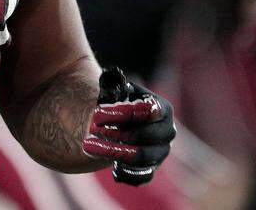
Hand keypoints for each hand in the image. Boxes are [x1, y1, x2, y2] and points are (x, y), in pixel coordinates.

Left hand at [81, 69, 174, 185]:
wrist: (115, 121)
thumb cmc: (115, 100)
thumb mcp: (114, 88)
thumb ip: (114, 83)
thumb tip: (115, 77)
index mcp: (160, 107)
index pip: (146, 111)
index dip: (121, 113)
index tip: (96, 114)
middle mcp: (166, 130)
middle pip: (146, 136)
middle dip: (117, 134)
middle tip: (91, 131)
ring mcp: (161, 151)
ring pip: (143, 157)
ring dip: (115, 153)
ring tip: (89, 147)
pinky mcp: (151, 167)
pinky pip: (144, 177)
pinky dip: (128, 175)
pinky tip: (112, 170)